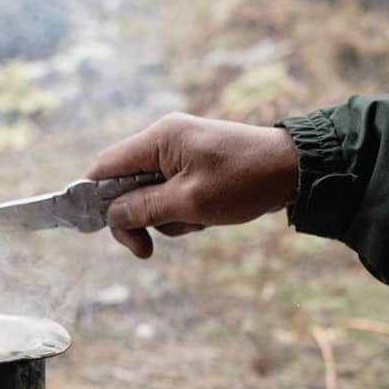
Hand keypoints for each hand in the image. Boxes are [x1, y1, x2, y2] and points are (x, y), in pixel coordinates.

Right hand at [86, 113, 298, 257]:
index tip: (95, 230)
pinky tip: (207, 216)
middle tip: (146, 249)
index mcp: (159, 139)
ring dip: (167, 219)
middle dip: (139, 218)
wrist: (295, 170)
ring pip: (150, 196)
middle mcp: (165, 140)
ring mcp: (180, 153)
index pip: (104, 167)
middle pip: (125, 186)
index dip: (94, 198)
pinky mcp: (195, 166)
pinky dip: (183, 213)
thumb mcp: (189, 202)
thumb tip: (111, 216)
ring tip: (198, 220)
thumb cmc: (244, 181)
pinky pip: (172, 195)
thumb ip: (144, 209)